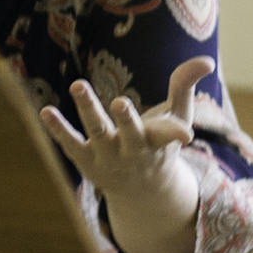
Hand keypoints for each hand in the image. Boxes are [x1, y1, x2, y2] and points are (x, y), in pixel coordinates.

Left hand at [40, 55, 212, 196]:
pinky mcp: (86, 161)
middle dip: (127, 120)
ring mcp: (109, 157)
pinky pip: (71, 144)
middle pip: (131, 134)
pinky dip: (58, 129)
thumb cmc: (160, 145)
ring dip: (89, 110)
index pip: (171, 135)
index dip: (178, 133)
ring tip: (79, 84)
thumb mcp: (178, 116)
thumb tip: (207, 61)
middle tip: (120, 102)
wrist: (141, 192)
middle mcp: (135, 151)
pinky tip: (45, 110)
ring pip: (99, 133)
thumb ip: (186, 85)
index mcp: (160, 141)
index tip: (187, 136)